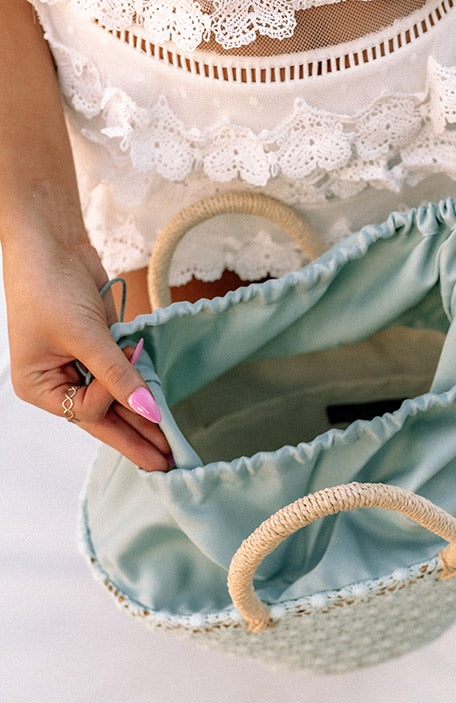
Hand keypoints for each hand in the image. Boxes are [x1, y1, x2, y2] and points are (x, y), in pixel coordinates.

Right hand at [2, 233, 171, 470]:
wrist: (51, 239)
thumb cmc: (49, 285)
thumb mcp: (84, 334)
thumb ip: (118, 375)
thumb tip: (150, 411)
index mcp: (39, 385)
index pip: (87, 410)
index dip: (115, 402)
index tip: (135, 383)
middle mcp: (57, 380)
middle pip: (103, 416)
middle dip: (136, 437)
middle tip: (167, 463)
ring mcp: (78, 364)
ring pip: (115, 399)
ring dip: (141, 416)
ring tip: (169, 445)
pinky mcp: (98, 347)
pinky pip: (122, 375)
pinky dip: (139, 387)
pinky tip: (159, 409)